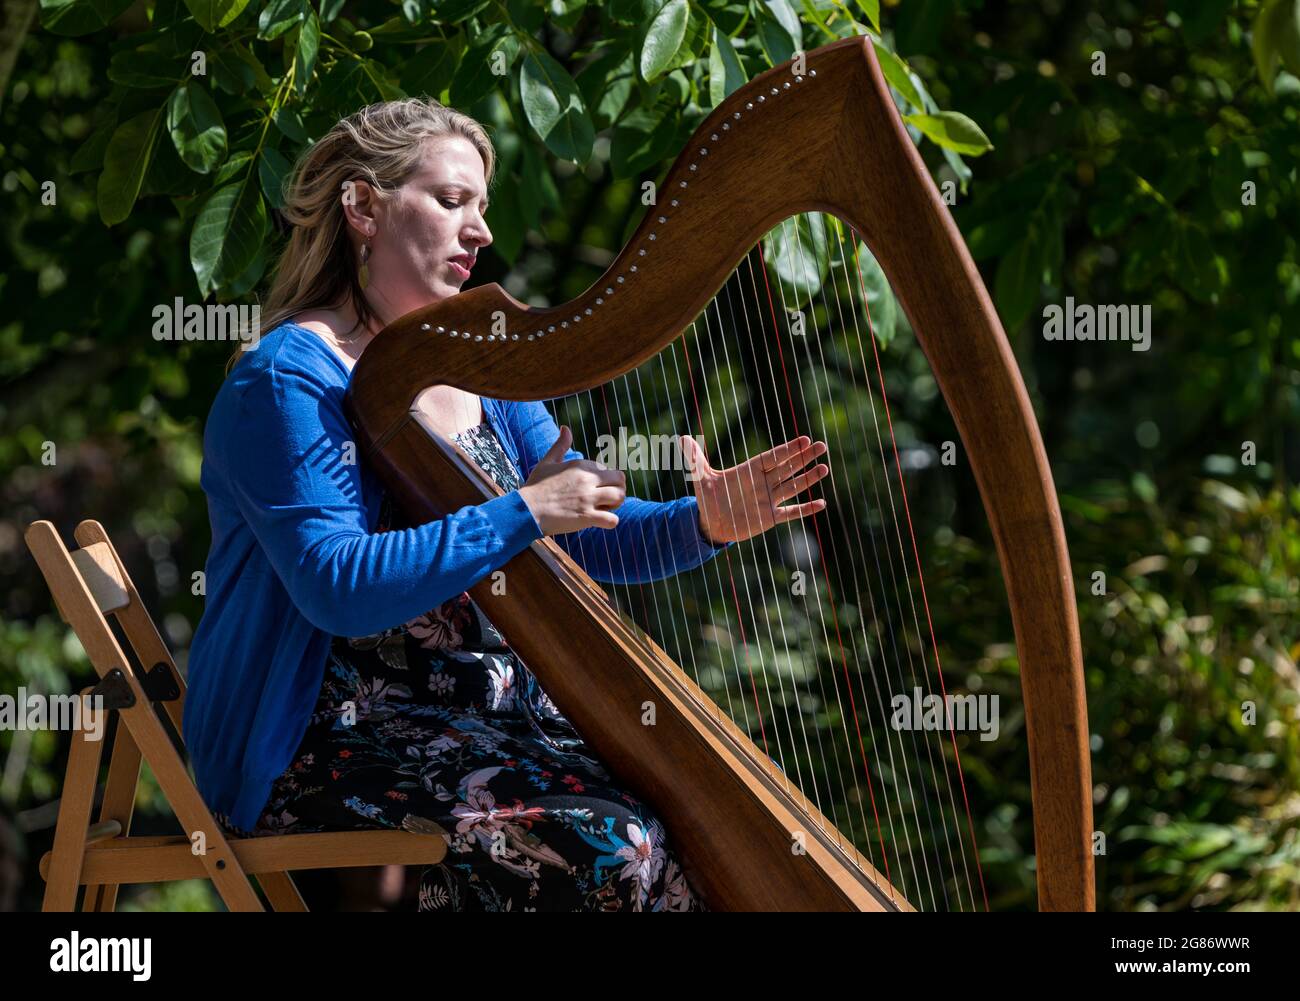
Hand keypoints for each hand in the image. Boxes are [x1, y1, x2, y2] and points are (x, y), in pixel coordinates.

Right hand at [518, 425, 626, 535]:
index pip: (609, 470)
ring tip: (605, 509)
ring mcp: (588, 498)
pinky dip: (610, 521)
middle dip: (617, 489)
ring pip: (620, 497)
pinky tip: (600, 521)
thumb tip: (565, 428)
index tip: (595, 488)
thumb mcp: (547, 462)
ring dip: (616, 504)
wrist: (526, 510)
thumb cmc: (535, 487)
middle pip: (620, 480)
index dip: (606, 480)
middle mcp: (587, 480)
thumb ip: (560, 445)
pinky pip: (612, 519)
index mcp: (580, 466)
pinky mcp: (586, 516)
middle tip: (607, 498)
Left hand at [680, 433, 828, 545]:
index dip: (788, 450)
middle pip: (788, 467)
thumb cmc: (708, 497)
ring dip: (809, 479)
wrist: (711, 522)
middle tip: (822, 446)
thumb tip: (682, 438)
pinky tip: (821, 503)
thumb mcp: (700, 477)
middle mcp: (763, 482)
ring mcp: (769, 499)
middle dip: (804, 458)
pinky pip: (791, 512)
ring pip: (793, 487)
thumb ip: (695, 459)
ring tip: (825, 468)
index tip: (804, 440)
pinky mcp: (770, 517)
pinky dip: (805, 509)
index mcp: (750, 470)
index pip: (773, 457)